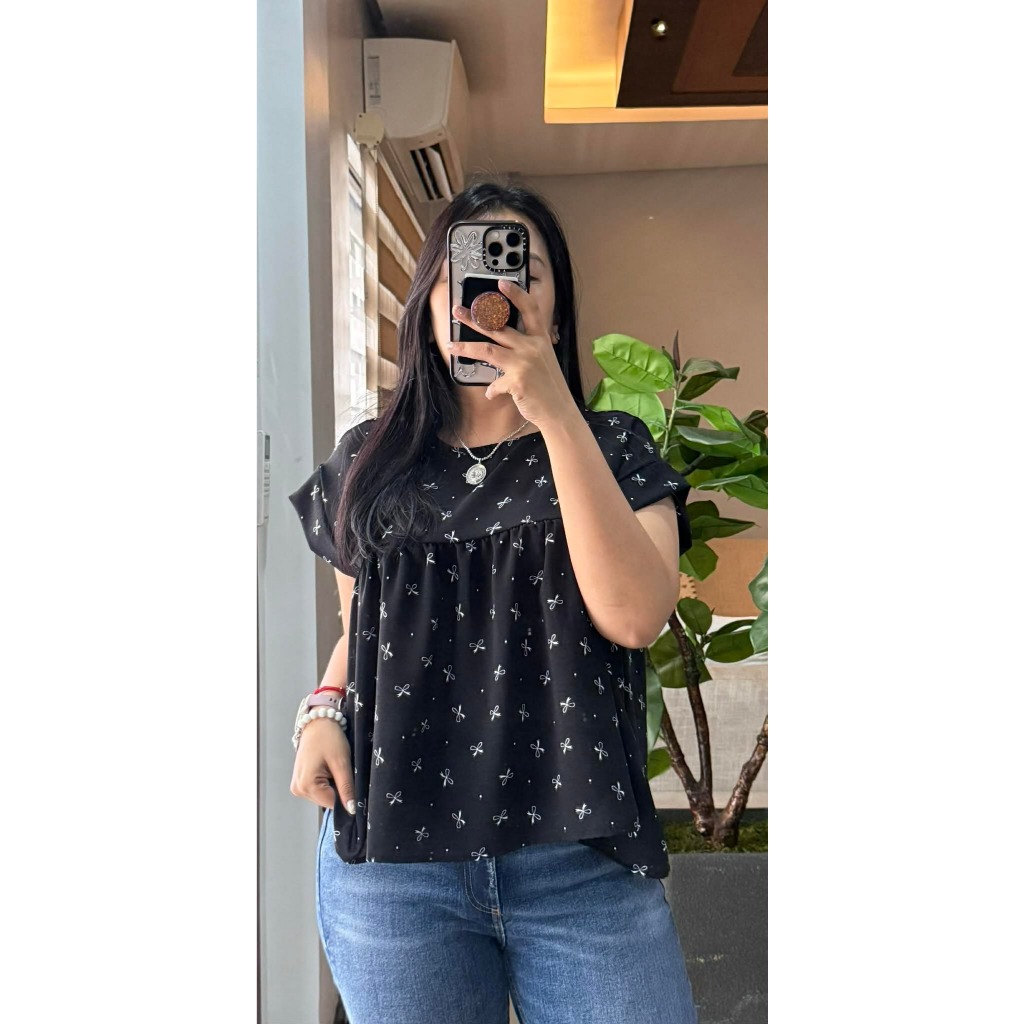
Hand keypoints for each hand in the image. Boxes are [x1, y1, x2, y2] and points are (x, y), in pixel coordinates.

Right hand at [290, 718, 355, 813]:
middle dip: (338, 789)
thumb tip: (352, 809)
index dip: (345, 796)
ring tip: (333, 767)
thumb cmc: (329, 738)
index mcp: (306, 785)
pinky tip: (328, 768)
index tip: (351, 782)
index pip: (332, 804)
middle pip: (327, 801)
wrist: (318, 722)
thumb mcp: (341, 763)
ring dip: (332, 785)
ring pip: (323, 796)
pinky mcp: (300, 781)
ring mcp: (298, 786)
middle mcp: (298, 789)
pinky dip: (327, 782)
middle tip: (340, 769)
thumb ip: (346, 788)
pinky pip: (318, 789)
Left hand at [448, 277, 576, 429]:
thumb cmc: (550, 387)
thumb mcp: (543, 361)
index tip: (501, 283)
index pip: (529, 309)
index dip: (515, 294)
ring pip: (488, 350)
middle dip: (474, 318)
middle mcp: (532, 347)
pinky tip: (490, 394)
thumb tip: (502, 344)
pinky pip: (494, 384)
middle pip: (498, 327)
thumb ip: (526, 349)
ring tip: (451, 345)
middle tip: (457, 310)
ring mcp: (524, 363)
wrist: (559, 411)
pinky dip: (491, 390)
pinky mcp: (517, 381)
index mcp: (541, 339)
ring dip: (466, 347)